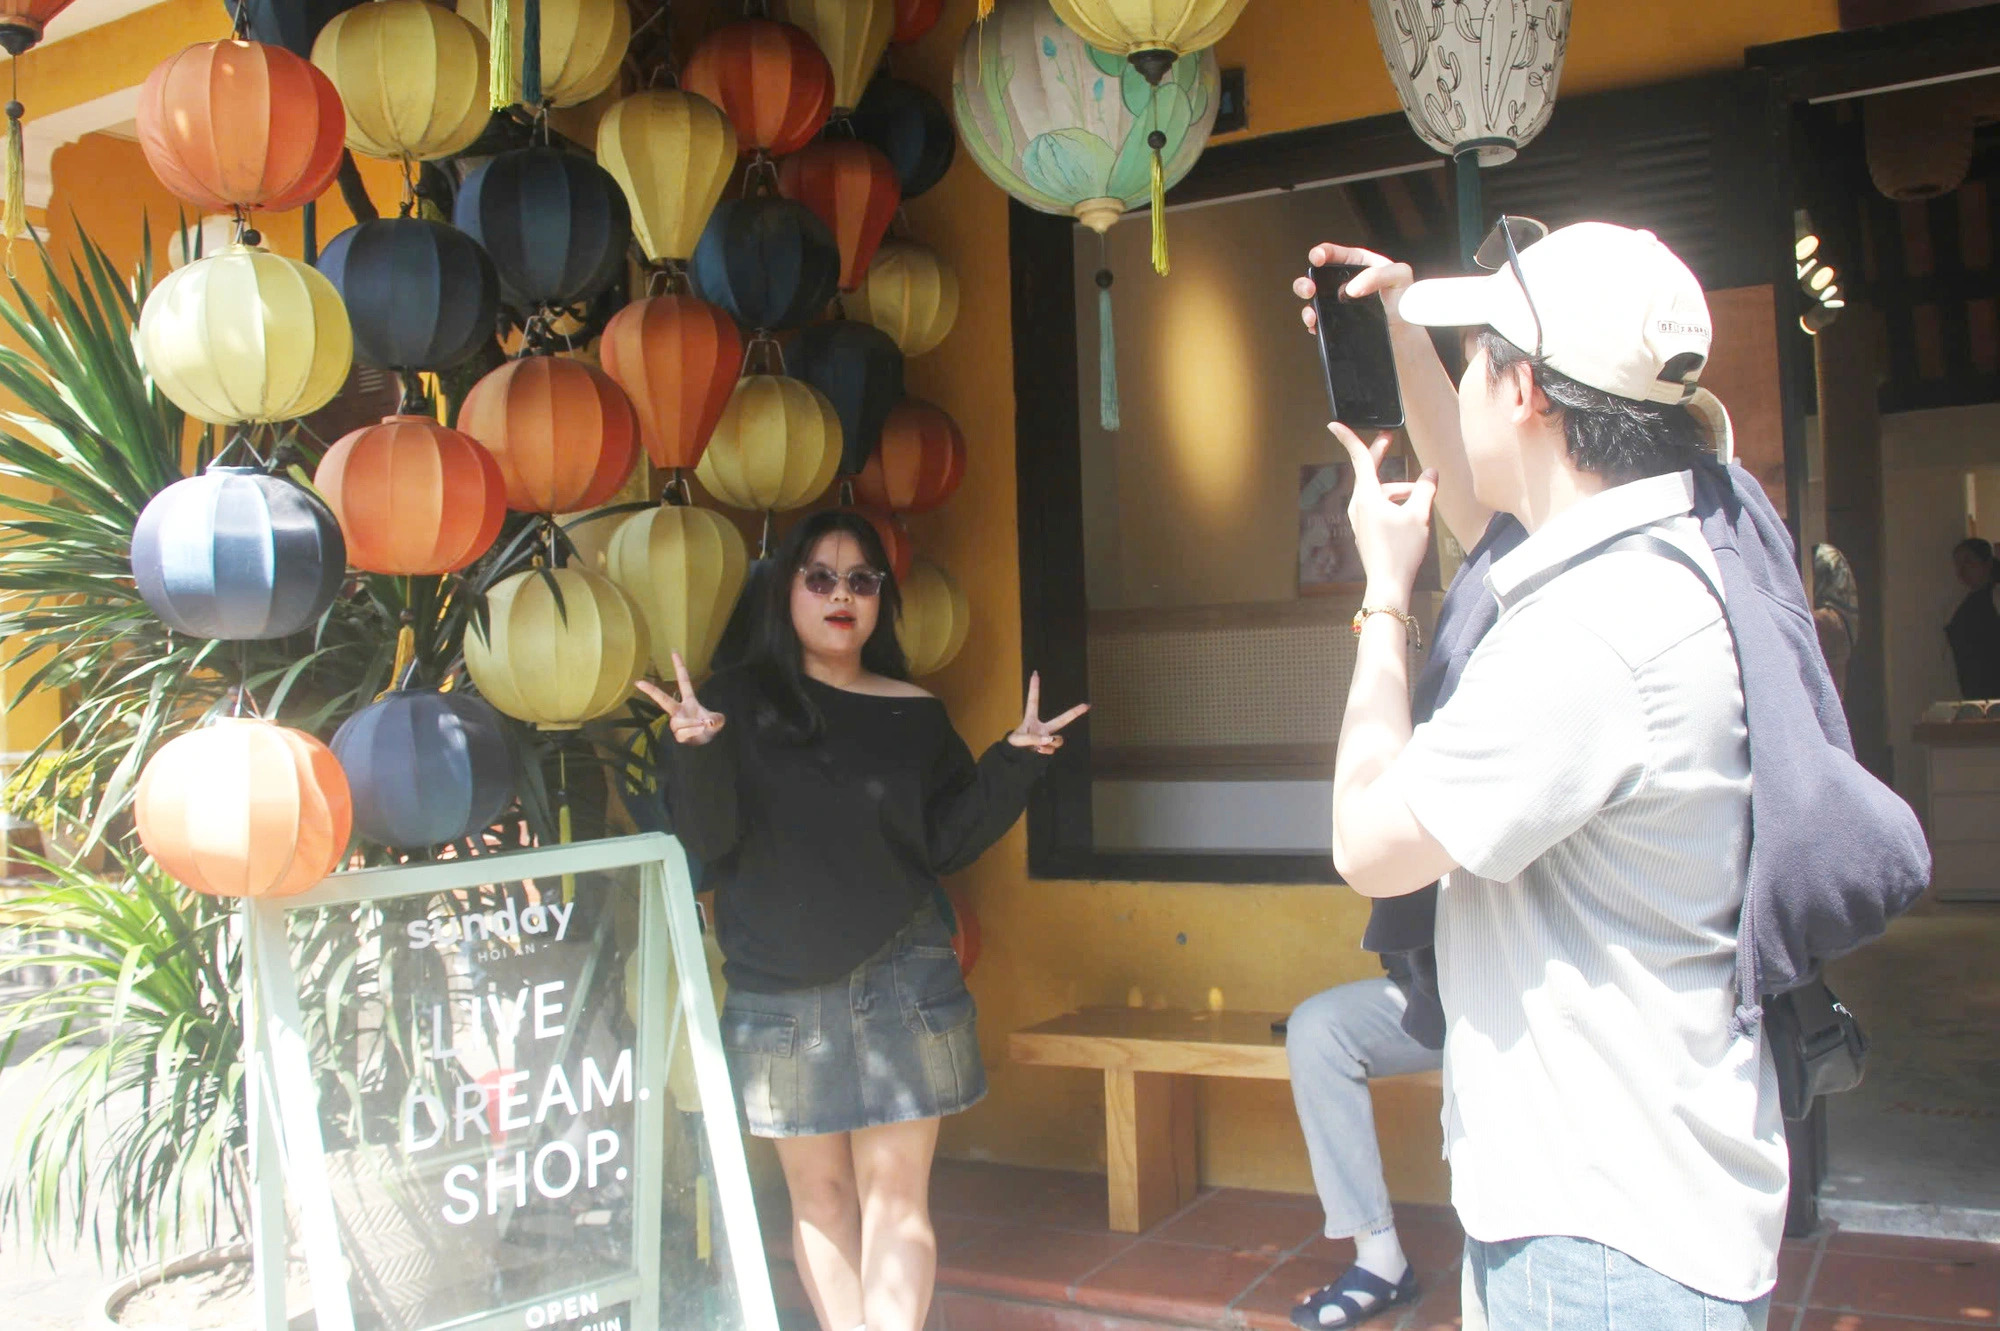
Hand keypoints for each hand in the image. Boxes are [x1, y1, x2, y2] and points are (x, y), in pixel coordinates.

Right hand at [635, 652, 725, 745]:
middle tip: (639, 682)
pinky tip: (697, 734)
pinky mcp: (676, 734)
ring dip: (693, 725)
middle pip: (663, 700)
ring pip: (679, 723)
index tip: (674, 653)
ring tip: (702, 727)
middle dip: (651, 691)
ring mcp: (676, 722)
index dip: (679, 667)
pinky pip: (682, 732)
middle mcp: (679, 710)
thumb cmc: (709, 726)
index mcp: (689, 700)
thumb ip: (717, 719)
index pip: (683, 682)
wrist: (707, 744)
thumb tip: (707, 722)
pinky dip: (692, 733)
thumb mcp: (718, 720)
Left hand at [1007, 672, 1088, 754]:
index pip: (1033, 701)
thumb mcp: (1020, 740)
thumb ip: (1034, 738)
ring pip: (1058, 740)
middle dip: (1074, 712)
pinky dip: (1046, 751)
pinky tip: (1037, 751)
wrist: (1015, 757)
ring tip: (1038, 747)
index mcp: (1031, 719)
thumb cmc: (1015, 744)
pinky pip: (1053, 749)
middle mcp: (1042, 727)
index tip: (1035, 673)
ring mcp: (1047, 737)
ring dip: (1051, 743)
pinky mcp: (1049, 747)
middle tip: (1087, 705)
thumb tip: (1050, 739)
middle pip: (1062, 719)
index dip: (1034, 687)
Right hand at [1294, 242, 1415, 335]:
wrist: (1404, 331)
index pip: (1334, 254)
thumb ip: (1377, 275)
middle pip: (1315, 276)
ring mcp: (1337, 302)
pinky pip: (1318, 321)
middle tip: (1310, 288)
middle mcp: (1343, 281)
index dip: (1322, 253)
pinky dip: (1314, 323)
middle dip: (1306, 281)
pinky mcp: (1335, 321)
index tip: (1318, 258)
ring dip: (1307, 305)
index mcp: (1357, 264)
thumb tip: (1351, 289)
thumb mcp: (1399, 276)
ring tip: (1312, 312)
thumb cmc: (1403, 299)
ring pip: (1312, 300)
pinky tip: (1318, 324)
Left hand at [1333, 423, 1436, 606]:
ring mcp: (1360, 519)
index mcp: (1368, 497)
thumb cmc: (1402, 551)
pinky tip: (1411, 512)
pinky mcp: (1365, 530)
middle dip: (1379, 455)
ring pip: (1378, 492)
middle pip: (1368, 472)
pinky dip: (1393, 502)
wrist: (1388, 584)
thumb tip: (1432, 472)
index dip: (1348, 438)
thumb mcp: (1419, 516)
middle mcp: (1359, 505)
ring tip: (1421, 493)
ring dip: (1398, 488)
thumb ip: (1426, 489)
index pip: (1359, 459)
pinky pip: (1378, 507)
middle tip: (1388, 439)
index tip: (1334, 424)